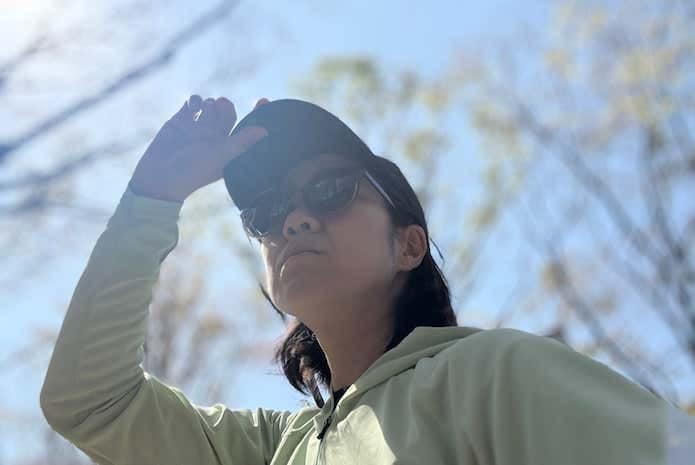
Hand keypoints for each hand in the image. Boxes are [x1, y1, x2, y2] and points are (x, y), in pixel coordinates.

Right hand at [129, 96, 269, 201]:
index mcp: (227, 147)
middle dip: (226, 106)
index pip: (246, 127)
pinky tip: (193, 107)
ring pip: (209, 106)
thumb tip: (266, 131)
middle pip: (226, 113)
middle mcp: (213, 137)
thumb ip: (242, 142)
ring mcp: (196, 128)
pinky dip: (194, 101)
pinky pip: (191, 104)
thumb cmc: (194, 171)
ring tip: (204, 109)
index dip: (257, 114)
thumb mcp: (221, 156)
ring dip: (210, 103)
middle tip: (221, 104)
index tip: (264, 100)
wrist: (160, 177)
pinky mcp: (179, 121)